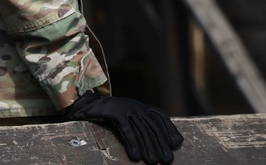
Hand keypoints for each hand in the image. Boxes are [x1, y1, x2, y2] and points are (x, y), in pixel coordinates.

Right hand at [63, 91, 183, 164]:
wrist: (89, 106)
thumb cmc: (112, 115)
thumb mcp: (130, 118)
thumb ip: (143, 126)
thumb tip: (158, 144)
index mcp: (141, 107)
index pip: (160, 117)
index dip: (169, 129)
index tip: (176, 144)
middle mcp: (136, 106)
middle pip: (152, 126)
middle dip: (160, 144)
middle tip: (167, 160)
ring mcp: (126, 108)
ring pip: (141, 130)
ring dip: (148, 147)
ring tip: (153, 161)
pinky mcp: (115, 113)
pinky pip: (126, 130)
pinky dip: (132, 144)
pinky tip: (136, 157)